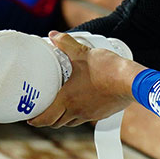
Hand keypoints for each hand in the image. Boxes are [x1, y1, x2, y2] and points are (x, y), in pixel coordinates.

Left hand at [28, 32, 143, 127]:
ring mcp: (89, 114)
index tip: (28, 118)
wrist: (131, 82)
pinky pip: (85, 118)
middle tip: (42, 111)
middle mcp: (76, 110)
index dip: (34, 120)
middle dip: (47, 119)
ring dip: (62, 118)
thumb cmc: (107, 69)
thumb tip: (53, 35)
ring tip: (60, 106)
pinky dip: (78, 114)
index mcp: (67, 99)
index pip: (45, 118)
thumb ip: (66, 44)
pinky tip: (82, 102)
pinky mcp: (101, 113)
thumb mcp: (83, 53)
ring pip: (70, 122)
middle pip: (56, 123)